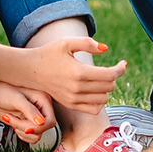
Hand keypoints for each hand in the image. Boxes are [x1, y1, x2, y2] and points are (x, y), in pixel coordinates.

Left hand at [0, 78, 55, 144]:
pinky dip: (21, 135)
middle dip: (26, 128)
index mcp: (43, 99)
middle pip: (43, 129)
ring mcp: (34, 117)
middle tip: (11, 119)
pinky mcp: (27, 123)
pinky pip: (31, 137)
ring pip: (37, 135)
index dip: (39, 128)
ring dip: (22, 131)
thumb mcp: (15, 99)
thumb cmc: (1, 90)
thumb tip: (42, 122)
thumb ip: (29, 110)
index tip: (26, 128)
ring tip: (11, 119)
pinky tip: (13, 124)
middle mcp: (41, 109)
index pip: (50, 121)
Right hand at [4, 37, 125, 114]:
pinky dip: (100, 102)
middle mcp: (77, 89)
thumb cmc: (48, 53)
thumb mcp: (67, 42)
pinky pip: (94, 109)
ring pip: (104, 99)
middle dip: (114, 77)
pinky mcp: (70, 105)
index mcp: (79, 72)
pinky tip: (96, 91)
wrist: (29, 70)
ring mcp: (73, 99)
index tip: (123, 63)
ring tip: (102, 79)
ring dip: (107, 89)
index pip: (110, 75)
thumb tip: (106, 49)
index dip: (120, 69)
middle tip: (111, 68)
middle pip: (109, 87)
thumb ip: (87, 43)